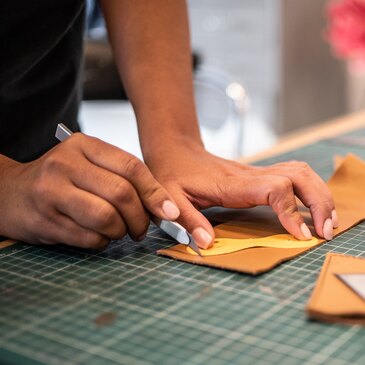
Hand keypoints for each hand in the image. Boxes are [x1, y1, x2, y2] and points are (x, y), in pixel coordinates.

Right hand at [0, 133, 179, 248]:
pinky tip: (97, 236)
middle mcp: (66, 164)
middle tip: (140, 229)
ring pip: (106, 218)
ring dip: (120, 232)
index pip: (131, 167)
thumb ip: (123, 179)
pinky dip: (102, 242)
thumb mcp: (90, 166)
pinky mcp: (44, 220)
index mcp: (84, 146)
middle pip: (122, 194)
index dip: (155, 193)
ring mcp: (52, 192)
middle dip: (140, 218)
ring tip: (117, 232)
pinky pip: (89, 238)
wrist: (10, 192)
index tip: (170, 213)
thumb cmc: (61, 180)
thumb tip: (163, 207)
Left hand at [144, 143, 336, 248]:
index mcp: (231, 184)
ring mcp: (256, 172)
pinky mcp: (257, 174)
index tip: (301, 235)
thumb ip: (187, 221)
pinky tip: (312, 206)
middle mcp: (249, 175)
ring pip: (301, 172)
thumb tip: (207, 244)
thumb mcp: (170, 199)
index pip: (274, 188)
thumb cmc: (172, 174)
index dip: (291, 210)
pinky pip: (293, 175)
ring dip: (319, 194)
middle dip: (319, 202)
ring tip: (326, 222)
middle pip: (299, 177)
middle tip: (325, 231)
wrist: (176, 150)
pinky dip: (310, 189)